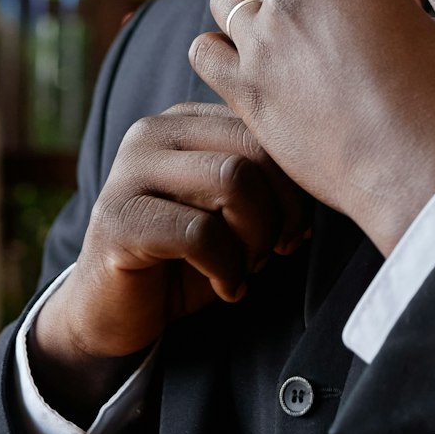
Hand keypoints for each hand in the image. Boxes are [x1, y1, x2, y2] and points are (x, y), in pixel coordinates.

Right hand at [31, 102, 307, 420]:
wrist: (113, 312)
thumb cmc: (184, 259)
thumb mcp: (231, 213)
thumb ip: (265, 185)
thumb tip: (320, 181)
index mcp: (184, 120)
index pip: (264, 127)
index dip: (294, 182)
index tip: (293, 228)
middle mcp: (152, 132)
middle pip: (255, 148)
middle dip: (280, 210)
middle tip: (274, 251)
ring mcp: (128, 172)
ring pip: (233, 180)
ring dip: (255, 237)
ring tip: (245, 267)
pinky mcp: (116, 220)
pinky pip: (200, 232)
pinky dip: (227, 267)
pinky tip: (225, 287)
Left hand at [188, 0, 434, 254]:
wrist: (417, 165)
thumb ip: (404, 8)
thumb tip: (399, 8)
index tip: (348, 1)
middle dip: (304, 5)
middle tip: (327, 46)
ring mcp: (263, 38)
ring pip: (230, 2)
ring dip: (249, 17)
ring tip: (276, 48)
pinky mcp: (244, 87)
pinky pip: (204, 52)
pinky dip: (220, 57)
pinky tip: (244, 73)